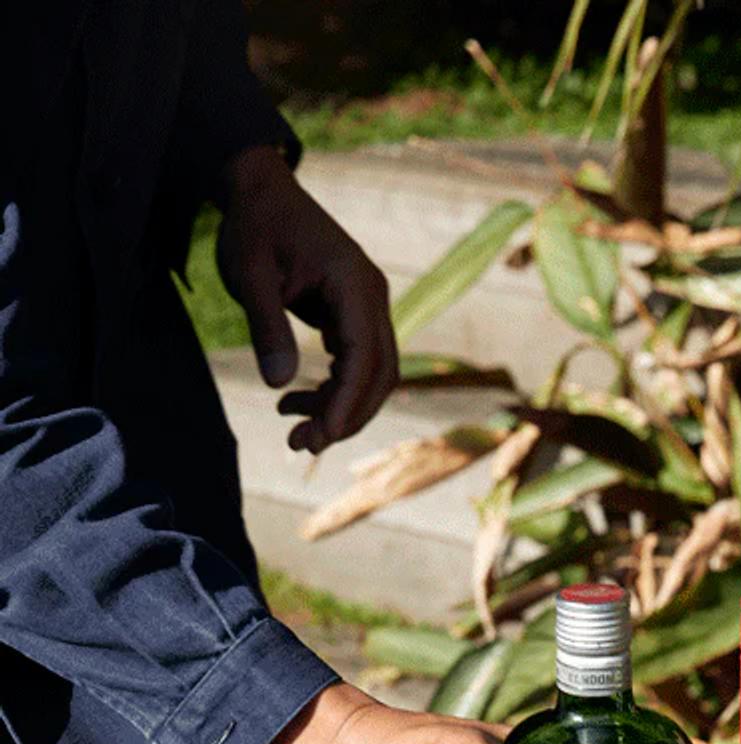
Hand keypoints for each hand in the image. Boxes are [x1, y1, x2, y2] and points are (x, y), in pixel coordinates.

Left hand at [216, 147, 398, 453]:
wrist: (260, 191)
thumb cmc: (254, 225)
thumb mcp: (249, 273)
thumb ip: (266, 326)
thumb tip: (278, 384)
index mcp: (353, 282)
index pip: (364, 356)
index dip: (346, 402)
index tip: (320, 437)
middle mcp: (372, 295)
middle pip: (380, 374)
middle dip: (346, 416)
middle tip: (302, 444)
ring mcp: (368, 305)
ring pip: (373, 375)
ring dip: (340, 409)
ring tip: (294, 430)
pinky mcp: (355, 313)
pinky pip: (356, 364)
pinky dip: (332, 390)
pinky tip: (293, 400)